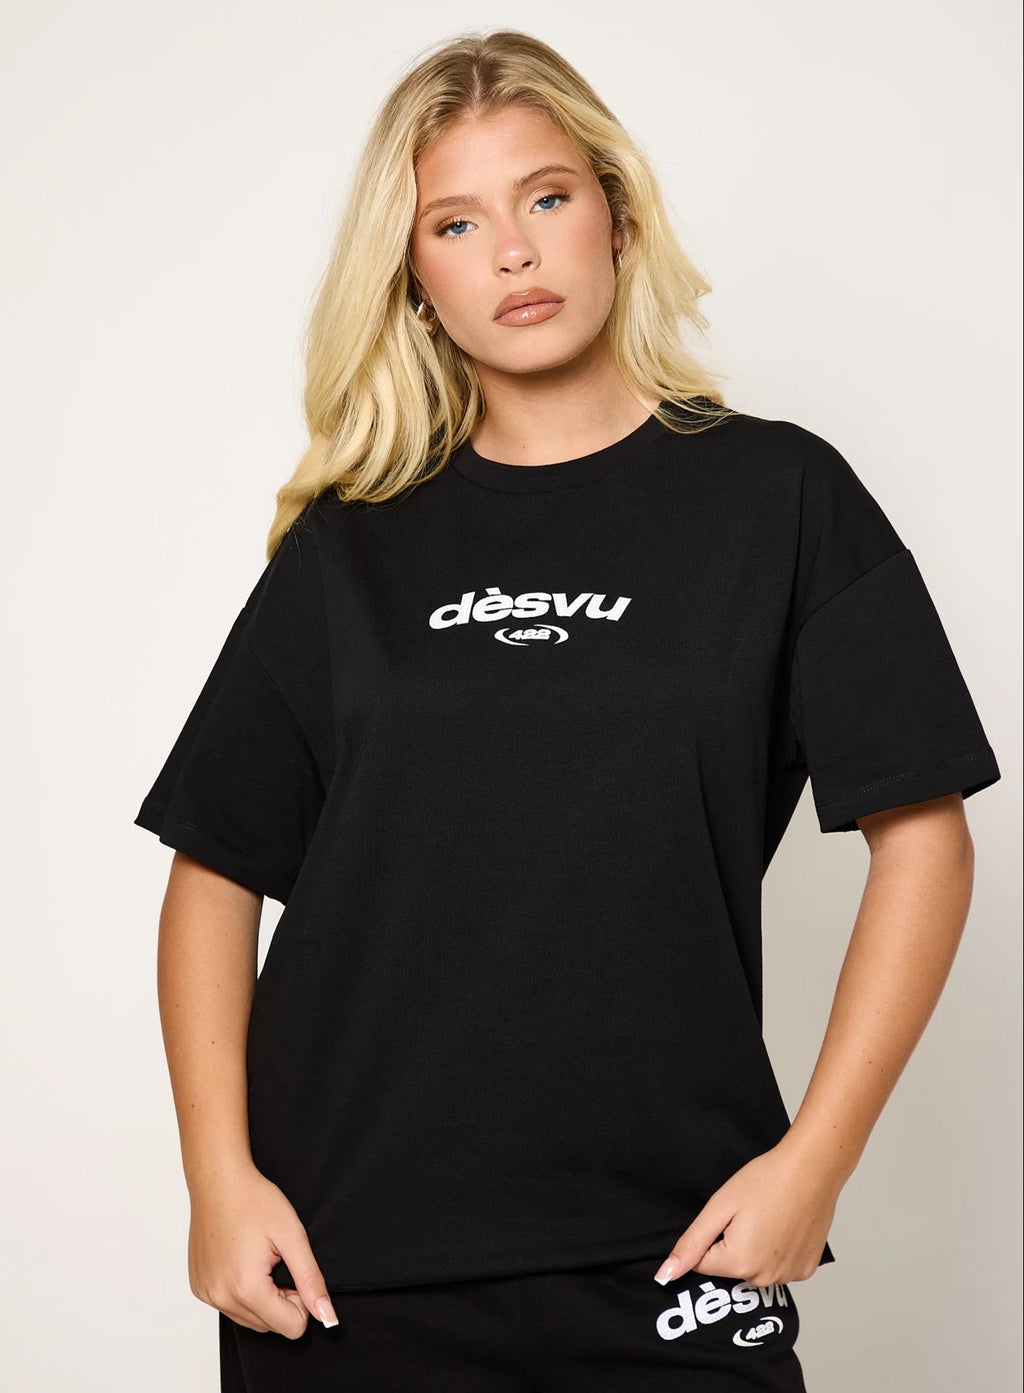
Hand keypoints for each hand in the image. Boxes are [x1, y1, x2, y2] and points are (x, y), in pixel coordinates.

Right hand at [187, 1160, 338, 1336]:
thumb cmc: (253, 1201)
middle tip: (277, 1260)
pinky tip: (241, 1260)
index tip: (293, 1270)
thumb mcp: (293, 1236)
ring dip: (262, 1297)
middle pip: (270, 1326)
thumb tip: (326, 1315)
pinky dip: (241, 1291)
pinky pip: (229, 1306)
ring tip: (259, 1258)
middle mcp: (221, 1297)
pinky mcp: (198, 1287)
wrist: (218, 1181)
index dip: (301, 1300)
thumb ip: (311, 1279)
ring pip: (249, 1319)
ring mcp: (206, 1294)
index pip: (291, 1327)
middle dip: (282, 1300)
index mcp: (246, 1288)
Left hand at [653, 1139, 840, 1286]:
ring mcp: (789, 1276)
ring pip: (755, 1267)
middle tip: (749, 1213)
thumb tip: (666, 1275)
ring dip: (755, 1247)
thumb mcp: (719, 1206)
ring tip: (768, 1217)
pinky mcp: (806, 1269)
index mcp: (739, 1263)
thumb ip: (692, 1243)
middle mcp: (765, 1278)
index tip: (727, 1216)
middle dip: (732, 1243)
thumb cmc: (767, 1180)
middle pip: (730, 1268)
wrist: (811, 1169)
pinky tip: (784, 1225)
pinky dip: (777, 1249)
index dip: (711, 1236)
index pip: (703, 1263)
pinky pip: (779, 1266)